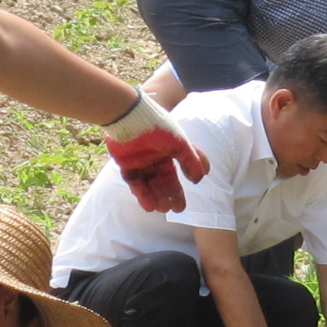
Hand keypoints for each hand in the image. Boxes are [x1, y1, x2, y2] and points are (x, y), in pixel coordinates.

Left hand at [104, 92, 207, 213]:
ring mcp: (139, 163)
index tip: (182, 207)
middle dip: (167, 197)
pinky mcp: (126, 165)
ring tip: (161, 209)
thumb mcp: (181, 143)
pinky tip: (148, 205)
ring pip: (148, 186)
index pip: (173, 176)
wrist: (130, 116)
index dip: (177, 192)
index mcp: (168, 153)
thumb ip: (191, 161)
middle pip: (161, 183)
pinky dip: (141, 194)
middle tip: (173, 210)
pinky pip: (134, 183)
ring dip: (155, 198)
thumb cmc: (159, 126)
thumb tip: (200, 179)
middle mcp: (154, 160)